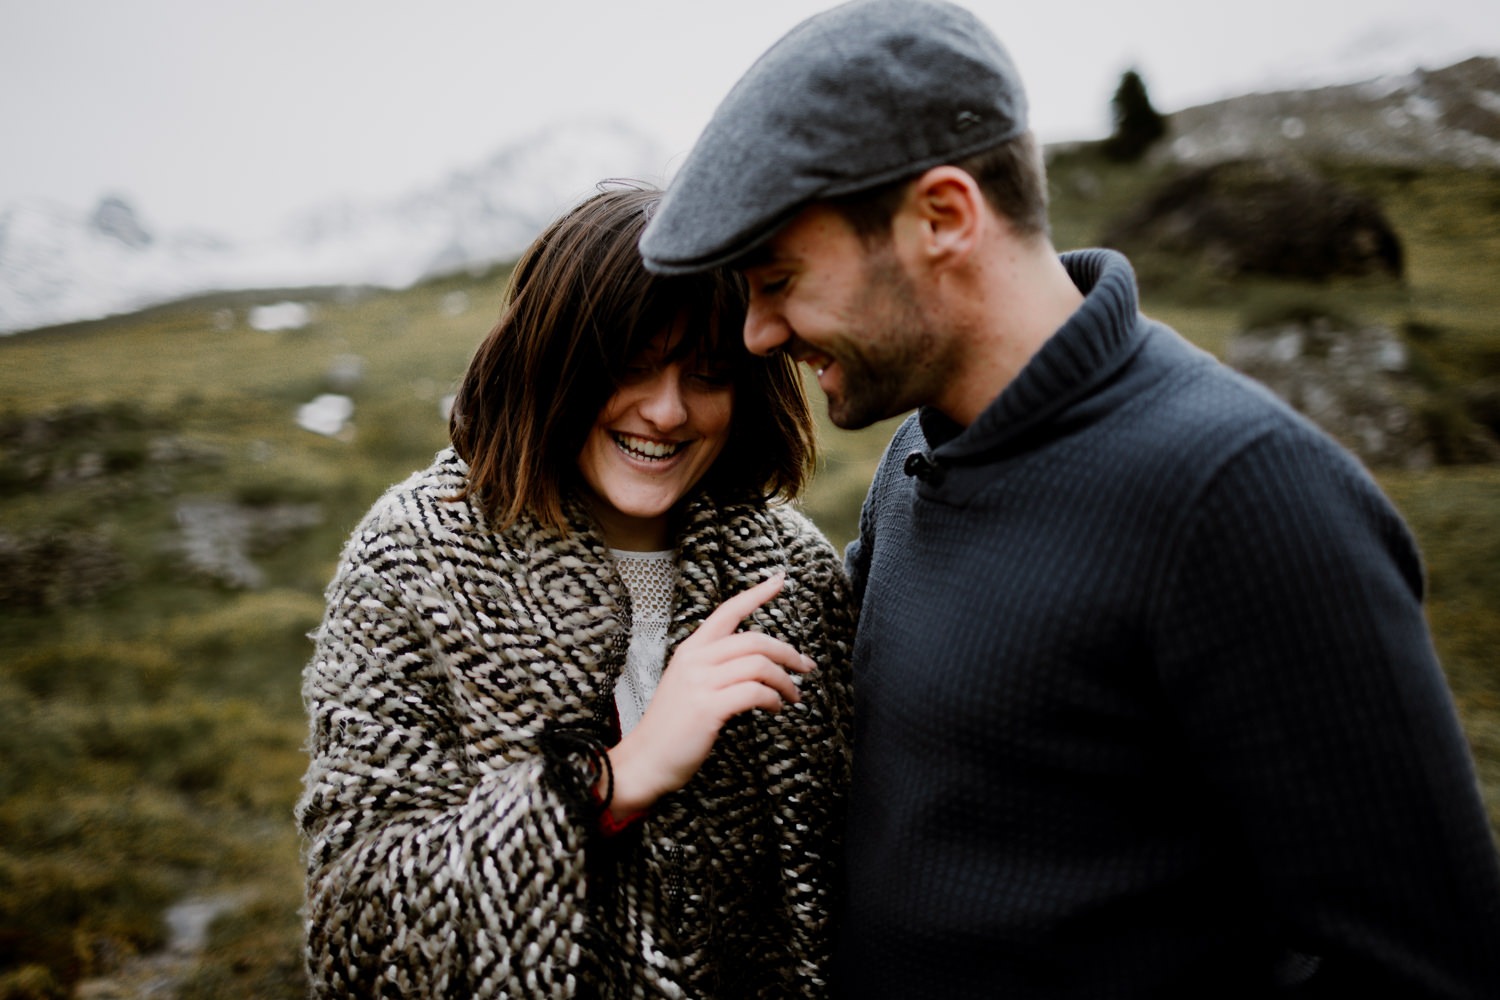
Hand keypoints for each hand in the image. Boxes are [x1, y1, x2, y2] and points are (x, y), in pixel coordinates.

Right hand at [603, 574, 814, 818]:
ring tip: (792, 696)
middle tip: (805, 667)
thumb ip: (714, 667)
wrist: (646, 760)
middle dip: (788, 652)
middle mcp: (696, 660)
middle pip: (755, 640)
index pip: (727, 611)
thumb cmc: (672, 726)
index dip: (757, 594)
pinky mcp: (709, 708)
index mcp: (691, 649)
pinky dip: (774, 699)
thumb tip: (757, 664)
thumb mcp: (688, 684)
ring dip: (785, 681)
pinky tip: (775, 708)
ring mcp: (701, 683)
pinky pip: (755, 692)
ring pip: (759, 665)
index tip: (780, 579)